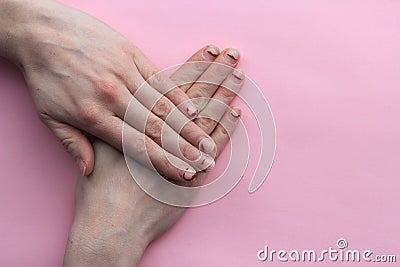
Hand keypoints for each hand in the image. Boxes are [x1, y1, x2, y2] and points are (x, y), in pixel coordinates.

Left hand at [0, 0, 229, 179]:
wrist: (40, 31)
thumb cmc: (45, 75)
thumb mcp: (49, 115)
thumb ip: (72, 144)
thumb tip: (87, 171)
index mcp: (93, 116)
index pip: (137, 146)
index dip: (164, 162)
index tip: (184, 174)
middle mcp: (113, 97)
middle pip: (156, 128)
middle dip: (184, 148)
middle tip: (205, 160)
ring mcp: (124, 75)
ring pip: (162, 105)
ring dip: (187, 125)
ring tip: (206, 140)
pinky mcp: (131, 56)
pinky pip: (159, 79)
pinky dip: (177, 95)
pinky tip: (193, 109)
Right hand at [63, 46, 243, 266]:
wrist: (110, 227)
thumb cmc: (99, 192)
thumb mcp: (97, 150)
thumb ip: (113, 125)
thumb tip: (121, 106)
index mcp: (141, 121)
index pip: (174, 85)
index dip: (194, 66)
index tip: (210, 51)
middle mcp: (162, 133)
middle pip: (195, 96)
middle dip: (215, 72)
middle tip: (233, 54)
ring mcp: (178, 154)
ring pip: (207, 117)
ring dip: (225, 94)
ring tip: (239, 76)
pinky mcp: (191, 176)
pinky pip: (212, 148)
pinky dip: (225, 128)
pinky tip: (236, 112)